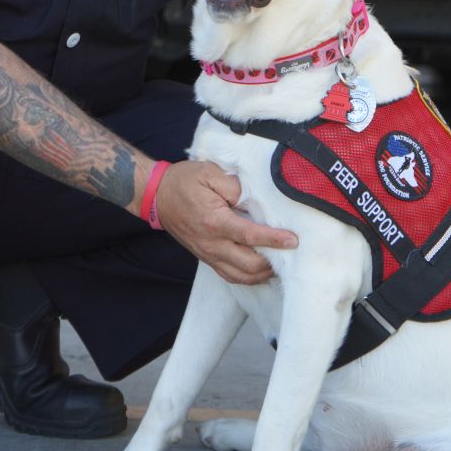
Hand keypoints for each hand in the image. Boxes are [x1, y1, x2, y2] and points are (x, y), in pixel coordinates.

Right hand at [154, 160, 297, 284]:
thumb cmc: (184, 181)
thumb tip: (254, 199)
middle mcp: (212, 243)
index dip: (274, 239)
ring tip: (279, 263)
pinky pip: (229, 275)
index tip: (293, 240)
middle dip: (272, 262)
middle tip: (290, 253)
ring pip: (240, 276)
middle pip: (248, 264)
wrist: (157, 195)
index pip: (250, 235)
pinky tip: (260, 270)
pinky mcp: (206, 257)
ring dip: (261, 274)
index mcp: (214, 222)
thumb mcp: (210, 173)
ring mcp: (208, 254)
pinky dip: (247, 277)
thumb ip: (235, 186)